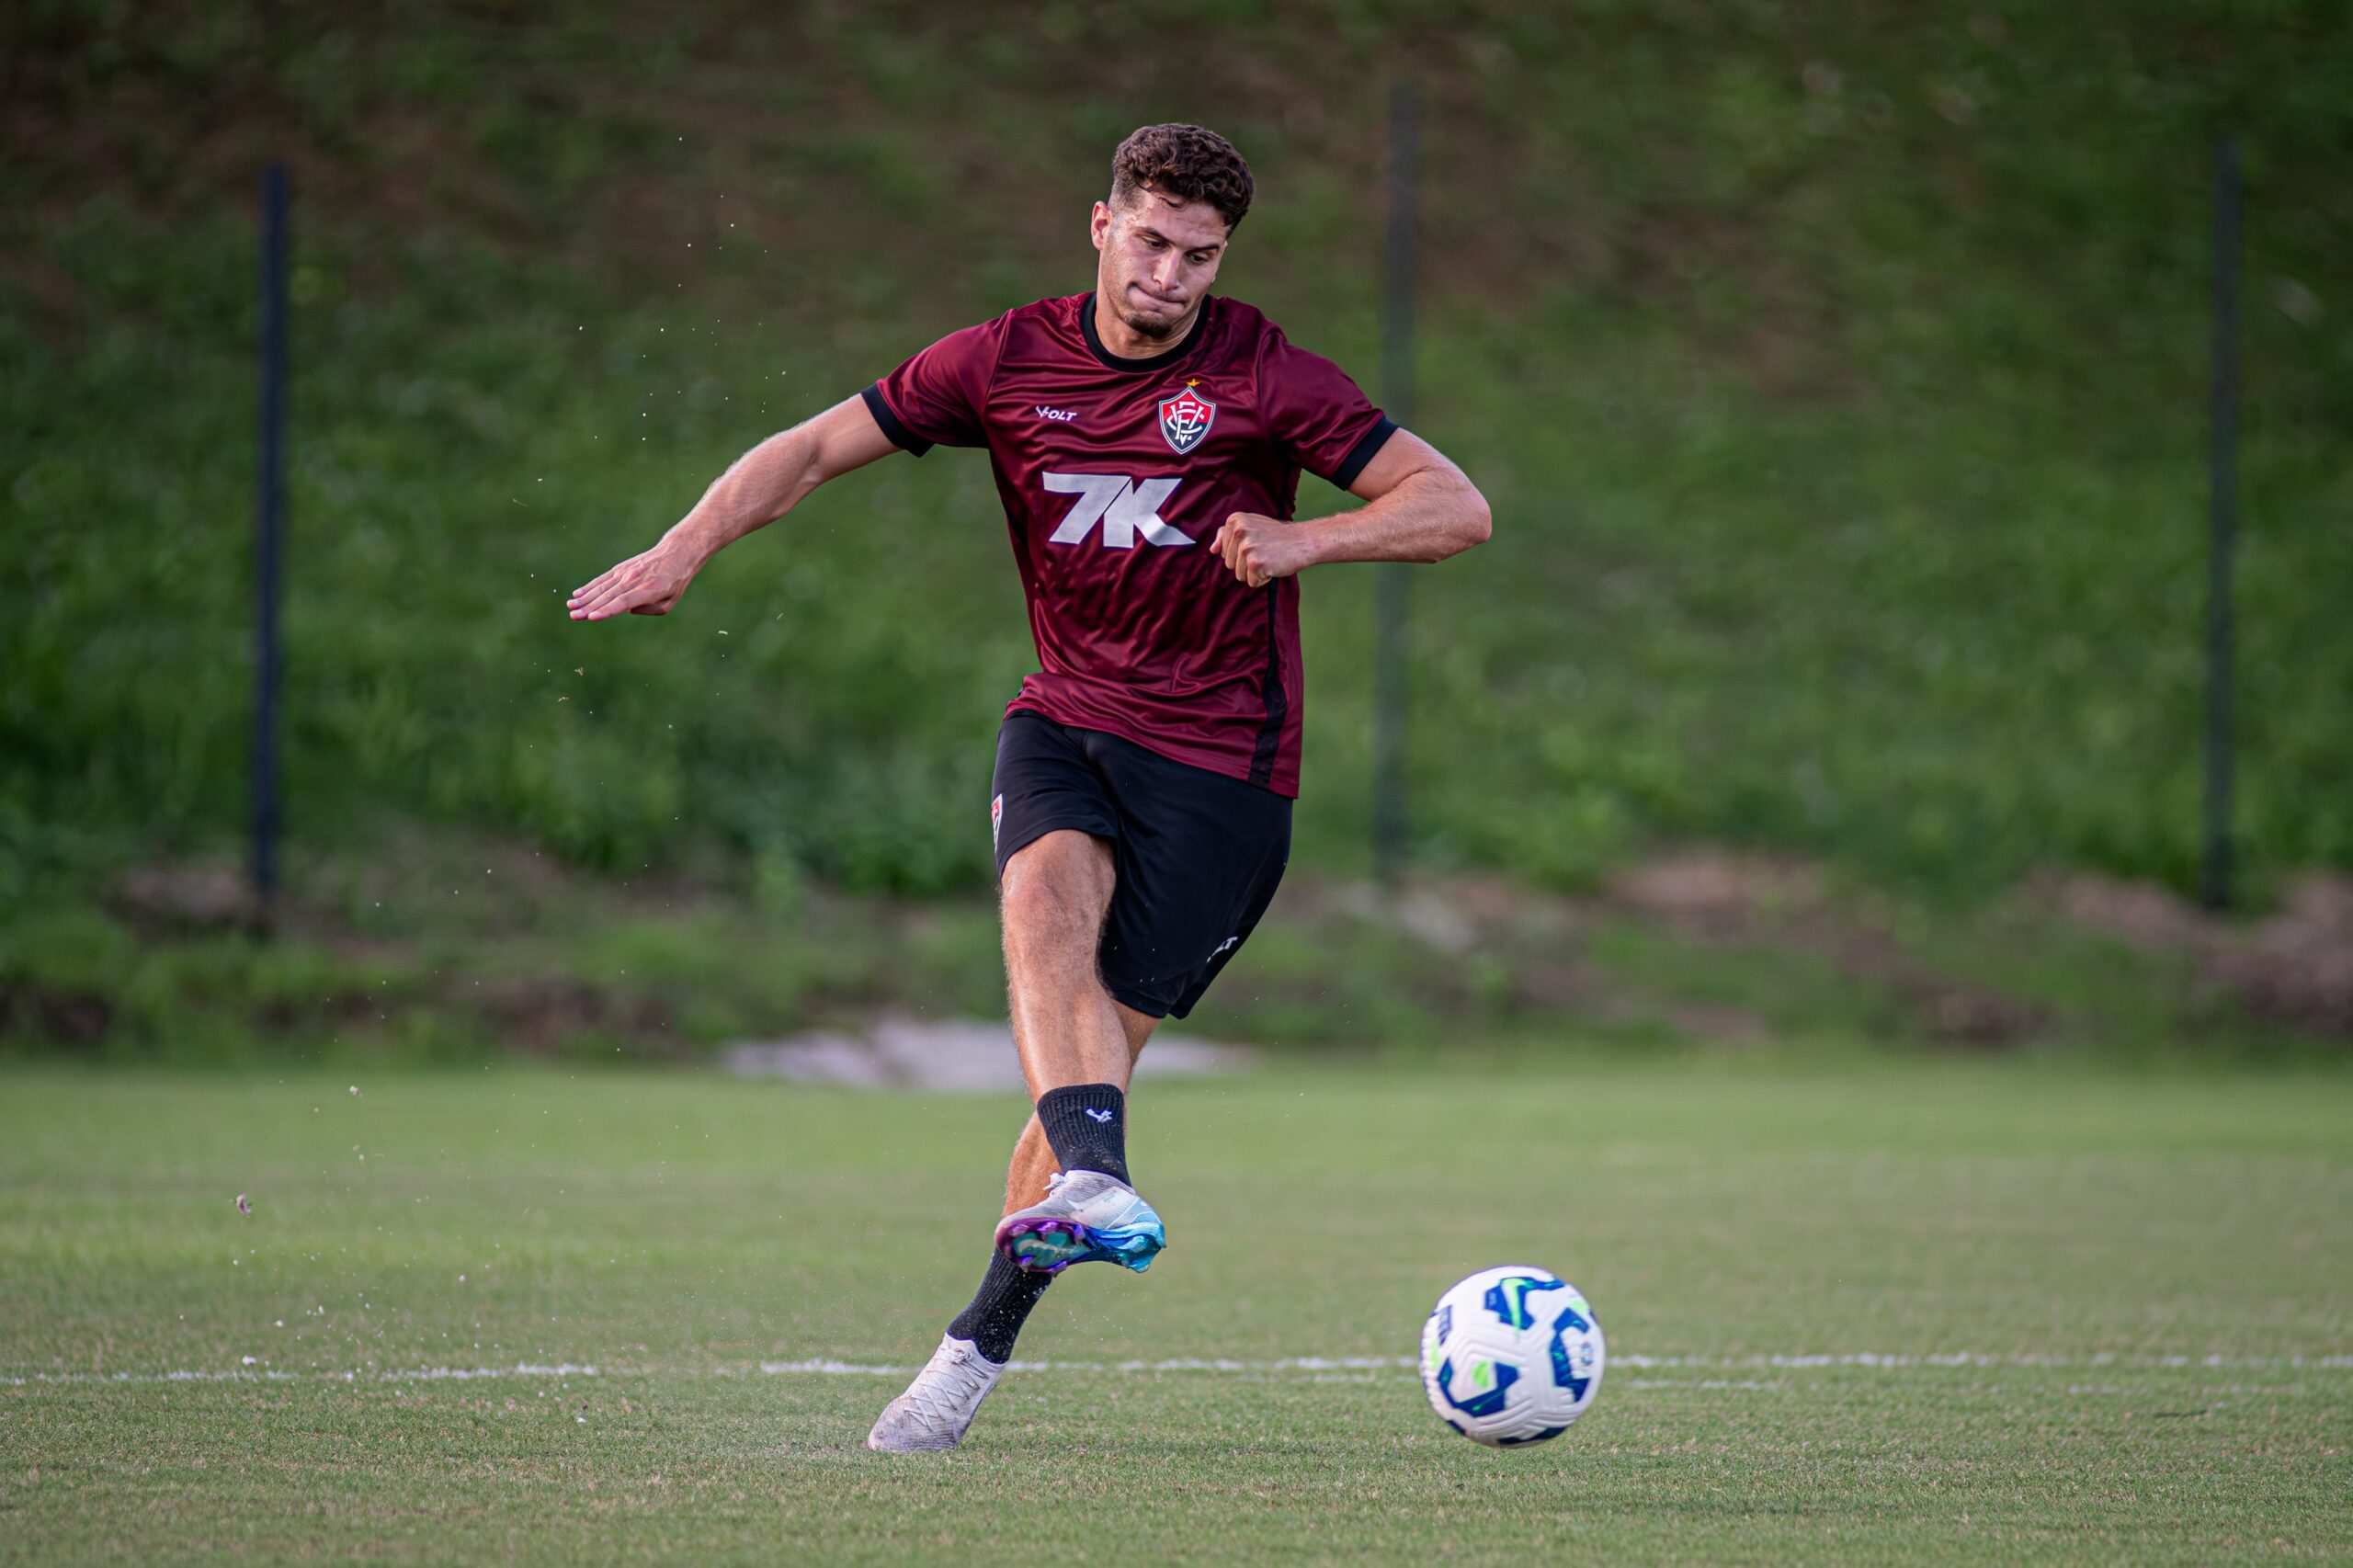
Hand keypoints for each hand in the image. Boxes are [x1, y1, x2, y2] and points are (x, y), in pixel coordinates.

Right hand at [567, 541, 702, 620]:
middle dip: (589, 607)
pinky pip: (603, 579)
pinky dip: (590, 586)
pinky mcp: (621, 568)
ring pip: (602, 587)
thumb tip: (627, 608)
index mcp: (649, 590)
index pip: (624, 601)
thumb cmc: (675, 582)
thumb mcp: (669, 602)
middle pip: (608, 596)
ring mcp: (626, 572)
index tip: (592, 617)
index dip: (607, 610)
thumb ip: (649, 610)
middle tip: (573, 616)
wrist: (676, 553)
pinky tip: (577, 593)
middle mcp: (634, 580)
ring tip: (570, 606)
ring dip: (585, 597)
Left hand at [1208, 512, 1316, 588]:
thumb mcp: (1250, 526)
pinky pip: (1252, 582)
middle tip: (1265, 551)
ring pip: (1239, 575)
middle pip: (1229, 564)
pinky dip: (1264, 579)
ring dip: (1255, 572)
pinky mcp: (1256, 563)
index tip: (1257, 542)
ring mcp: (1247, 547)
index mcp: (1234, 520)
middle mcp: (1238, 531)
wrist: (1304, 541)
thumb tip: (1212, 549)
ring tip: (1269, 558)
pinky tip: (1274, 566)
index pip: (1223, 550)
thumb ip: (1228, 535)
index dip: (1240, 552)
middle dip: (1246, 564)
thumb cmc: (1277, 536)